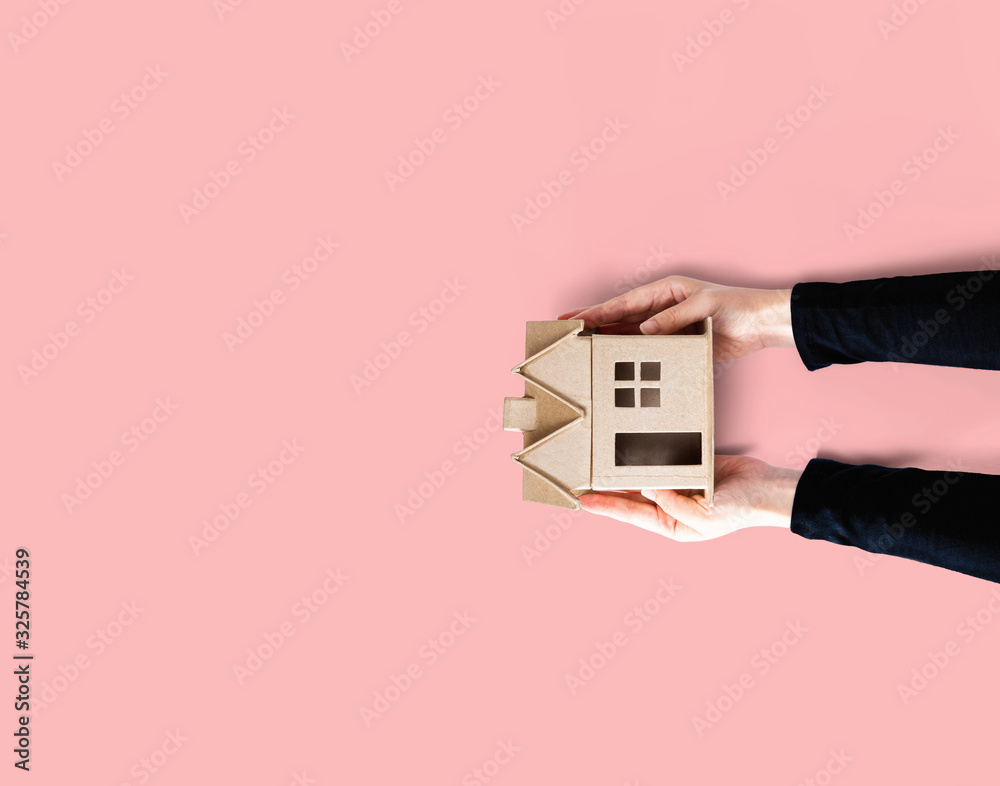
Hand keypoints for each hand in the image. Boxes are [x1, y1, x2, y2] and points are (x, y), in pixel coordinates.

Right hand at [558, 276, 793, 361]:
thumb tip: (645, 330)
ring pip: (629, 334)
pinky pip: (648, 350)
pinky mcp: (677, 344)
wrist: (763, 324)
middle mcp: (662, 308)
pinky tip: (614, 362)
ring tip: (581, 348)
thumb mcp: (705, 307)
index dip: (597, 311)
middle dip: (592, 323)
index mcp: (666, 290)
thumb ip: (674, 319)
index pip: (624, 303)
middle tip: (564, 329)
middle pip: (620, 317)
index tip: (574, 318)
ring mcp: (667, 327)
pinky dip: (630, 355)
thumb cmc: (738, 306)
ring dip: (607, 340)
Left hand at [578, 456, 801, 540]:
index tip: (583, 500)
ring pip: (644, 476)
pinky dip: (648, 455)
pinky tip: (631, 447)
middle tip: (582, 478)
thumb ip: (672, 503)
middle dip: (609, 488)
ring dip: (626, 470)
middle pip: (632, 496)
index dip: (606, 506)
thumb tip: (647, 487)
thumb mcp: (702, 515)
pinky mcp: (687, 466)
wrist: (767, 489)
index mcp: (672, 524)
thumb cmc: (739, 510)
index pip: (631, 514)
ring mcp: (678, 485)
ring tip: (600, 461)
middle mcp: (670, 506)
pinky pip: (663, 459)